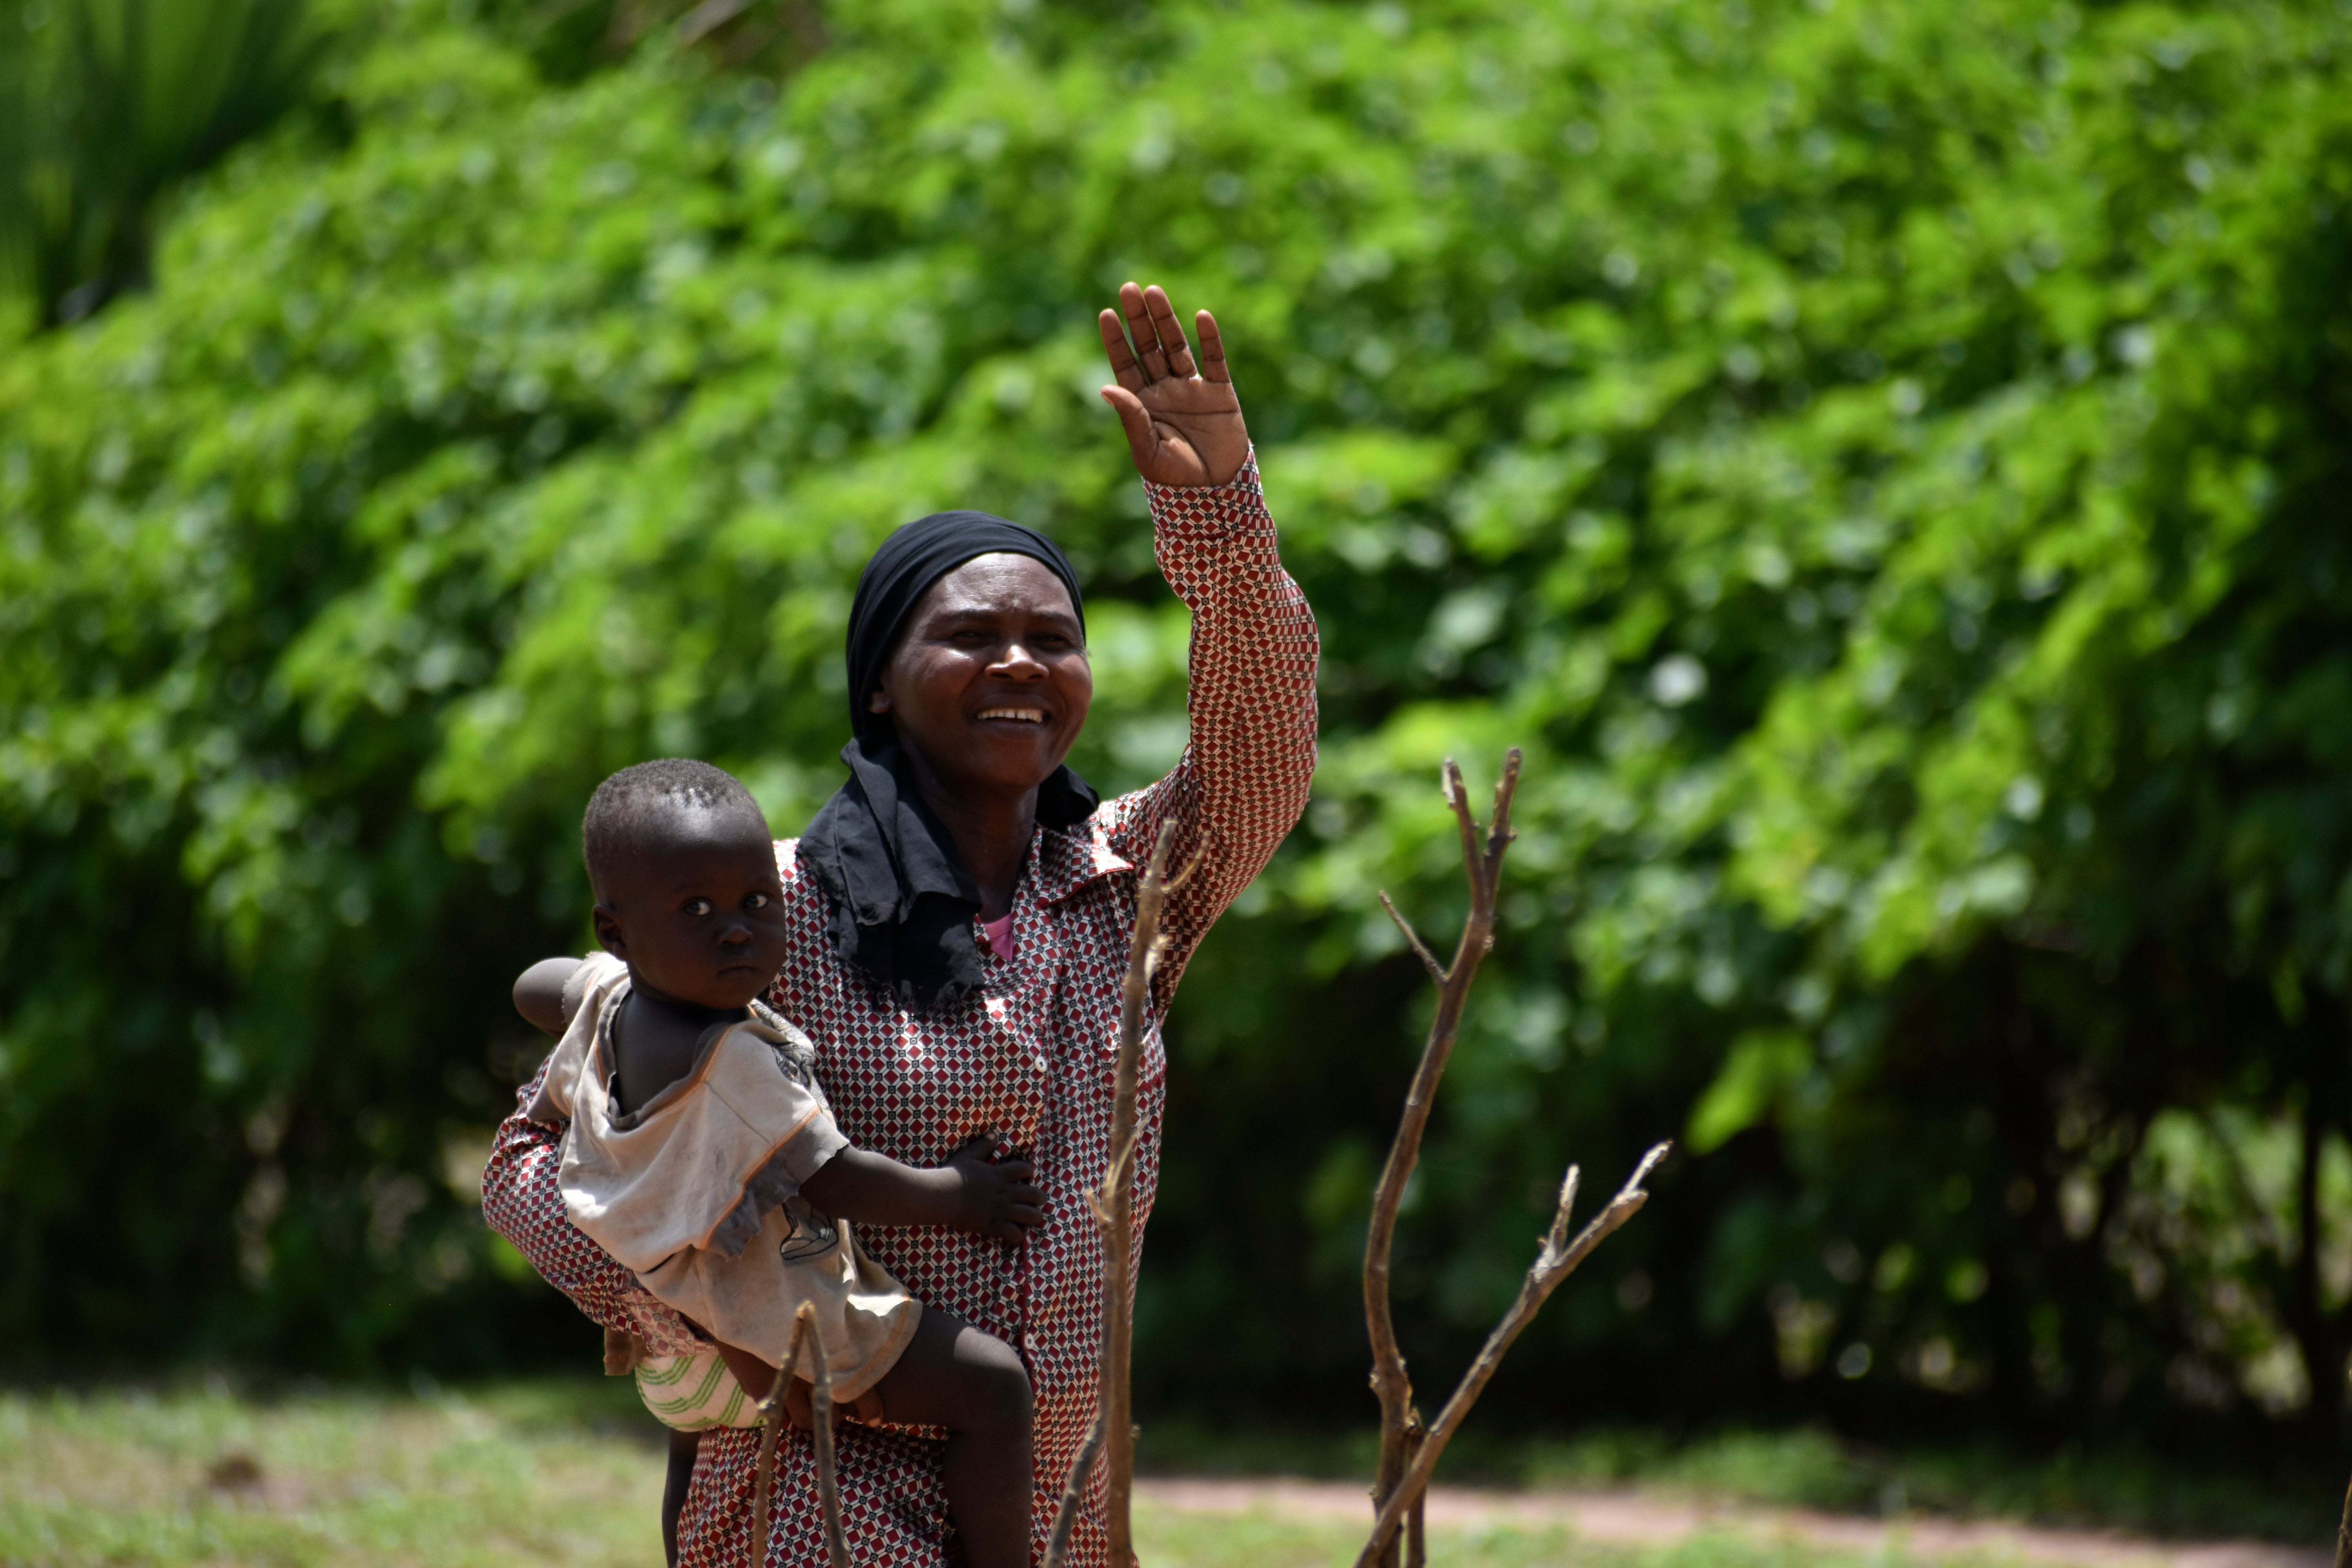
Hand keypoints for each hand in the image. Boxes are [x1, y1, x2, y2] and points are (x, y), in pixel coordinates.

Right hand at [944, 1132, 1045, 1243]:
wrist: (943, 1194)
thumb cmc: (953, 1175)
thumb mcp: (968, 1155)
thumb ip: (982, 1146)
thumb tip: (994, 1135)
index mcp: (999, 1174)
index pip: (1023, 1169)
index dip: (1028, 1172)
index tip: (1028, 1175)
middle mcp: (1004, 1192)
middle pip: (1032, 1193)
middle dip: (1040, 1197)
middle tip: (1042, 1200)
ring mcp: (1000, 1209)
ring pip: (1028, 1214)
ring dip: (1035, 1217)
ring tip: (1038, 1219)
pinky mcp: (992, 1224)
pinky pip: (1012, 1233)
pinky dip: (1018, 1236)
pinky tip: (1018, 1236)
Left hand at [1098, 282, 1250, 487]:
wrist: (1215, 495)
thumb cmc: (1175, 478)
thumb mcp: (1147, 450)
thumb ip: (1131, 417)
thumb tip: (1106, 387)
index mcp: (1142, 404)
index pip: (1126, 364)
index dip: (1117, 340)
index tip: (1106, 313)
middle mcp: (1164, 391)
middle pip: (1149, 347)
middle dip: (1139, 319)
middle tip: (1128, 288)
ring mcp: (1192, 389)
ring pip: (1176, 347)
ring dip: (1166, 320)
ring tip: (1154, 292)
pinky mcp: (1220, 393)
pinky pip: (1214, 361)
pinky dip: (1209, 340)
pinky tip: (1201, 317)